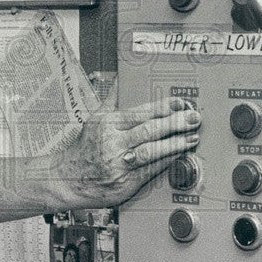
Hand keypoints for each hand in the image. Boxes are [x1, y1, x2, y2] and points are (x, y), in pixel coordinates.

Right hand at [56, 95, 199, 207]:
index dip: (163, 107)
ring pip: (151, 151)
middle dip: (175, 123)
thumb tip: (120, 79)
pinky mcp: (124, 183)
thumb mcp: (94, 120)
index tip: (180, 103)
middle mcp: (113, 143)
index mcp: (107, 124)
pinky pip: (150, 170)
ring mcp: (119, 164)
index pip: (140, 113)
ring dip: (174, 144)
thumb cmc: (85, 148)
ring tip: (191, 138)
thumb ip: (111, 99)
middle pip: (149, 130)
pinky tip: (179, 156)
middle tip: (194, 118)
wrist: (68, 179)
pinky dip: (166, 162)